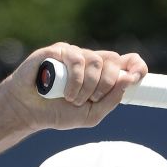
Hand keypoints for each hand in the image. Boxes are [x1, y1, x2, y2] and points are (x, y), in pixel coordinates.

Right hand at [0, 42, 147, 130]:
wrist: (29, 111)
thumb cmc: (59, 113)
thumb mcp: (91, 116)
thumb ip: (110, 101)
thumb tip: (127, 80)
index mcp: (102, 76)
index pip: (126, 62)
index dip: (137, 65)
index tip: (137, 76)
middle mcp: (90, 62)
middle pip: (114, 62)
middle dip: (107, 85)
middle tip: (91, 100)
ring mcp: (75, 55)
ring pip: (97, 61)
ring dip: (88, 86)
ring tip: (73, 100)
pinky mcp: (58, 51)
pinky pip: (77, 59)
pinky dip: (75, 80)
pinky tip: (66, 93)